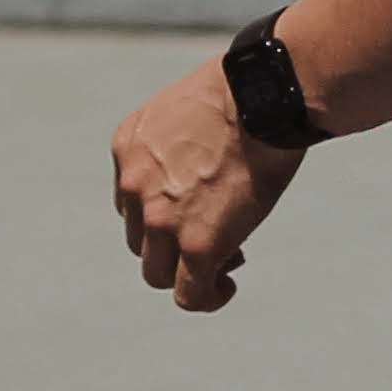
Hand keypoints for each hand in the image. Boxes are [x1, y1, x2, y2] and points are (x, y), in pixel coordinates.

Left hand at [110, 59, 302, 312]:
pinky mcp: (196, 244)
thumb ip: (182, 142)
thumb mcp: (191, 110)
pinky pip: (189, 293)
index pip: (131, 200)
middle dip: (175, 244)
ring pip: (158, 272)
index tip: (199, 210)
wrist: (263, 96)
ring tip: (227, 262)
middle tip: (219, 235)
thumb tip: (207, 165)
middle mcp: (133, 185)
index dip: (165, 214)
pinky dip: (206, 297)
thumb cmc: (246, 94)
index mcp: (128, 147)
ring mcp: (160, 219)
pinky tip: (224, 288)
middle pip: (141, 239)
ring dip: (188, 272)